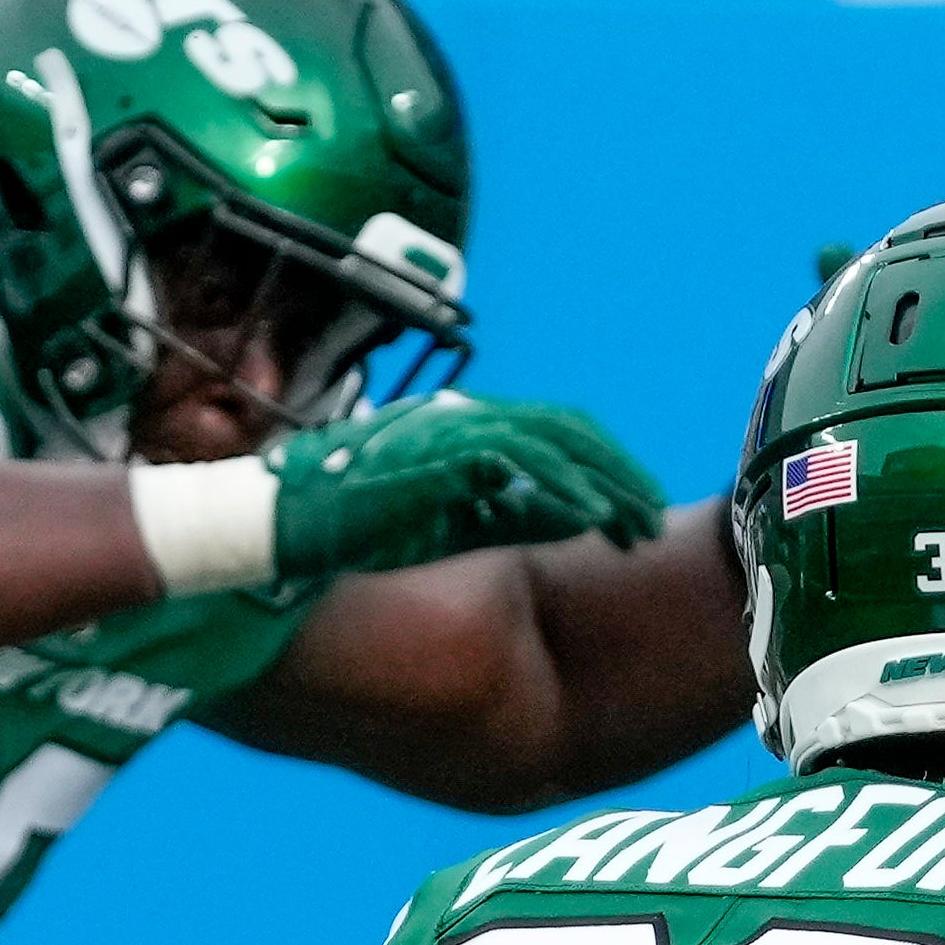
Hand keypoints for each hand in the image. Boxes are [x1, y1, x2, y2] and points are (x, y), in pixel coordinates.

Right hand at [269, 392, 668, 577]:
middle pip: (566, 429)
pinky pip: (515, 462)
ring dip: (601, 482)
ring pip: (551, 440)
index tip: (636, 512)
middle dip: (618, 472)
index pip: (557, 431)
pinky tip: (594, 518)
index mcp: (469, 427)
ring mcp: (449, 430)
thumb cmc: (367, 527)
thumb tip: (585, 520)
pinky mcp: (436, 455)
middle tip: (652, 517)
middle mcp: (464, 416)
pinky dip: (560, 487)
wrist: (291, 527)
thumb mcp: (461, 525)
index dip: (605, 466)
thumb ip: (520, 517)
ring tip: (635, 525)